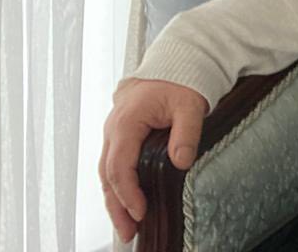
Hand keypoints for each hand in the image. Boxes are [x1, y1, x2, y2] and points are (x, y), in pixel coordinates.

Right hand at [99, 77, 207, 241]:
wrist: (173, 64)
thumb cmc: (180, 81)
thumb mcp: (190, 104)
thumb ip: (186, 133)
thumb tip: (181, 163)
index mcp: (126, 122)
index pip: (120, 165)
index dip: (128, 192)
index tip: (140, 212)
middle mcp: (113, 130)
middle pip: (108, 175)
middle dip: (117, 206)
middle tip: (129, 233)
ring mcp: (113, 134)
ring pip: (107, 174)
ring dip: (115, 201)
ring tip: (126, 228)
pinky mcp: (120, 138)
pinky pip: (114, 166)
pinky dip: (118, 187)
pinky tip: (127, 204)